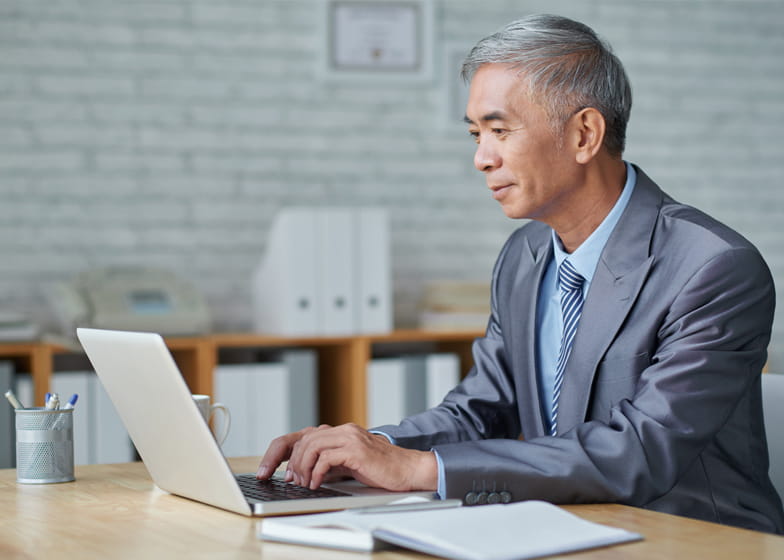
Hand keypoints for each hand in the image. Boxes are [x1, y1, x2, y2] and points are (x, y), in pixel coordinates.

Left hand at [260, 423, 437, 491]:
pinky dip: (316, 472)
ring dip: (302, 468)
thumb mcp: (346, 465)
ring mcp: (349, 437)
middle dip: (287, 462)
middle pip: (301, 439)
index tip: (265, 470)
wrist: (407, 469)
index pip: (299, 436)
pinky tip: (317, 484)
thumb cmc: (380, 469)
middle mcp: (342, 430)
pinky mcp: (356, 449)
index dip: (277, 452)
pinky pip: (326, 458)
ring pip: (311, 445)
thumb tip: (299, 474)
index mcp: (338, 432)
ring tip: (304, 484)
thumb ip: (325, 463)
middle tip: (288, 481)